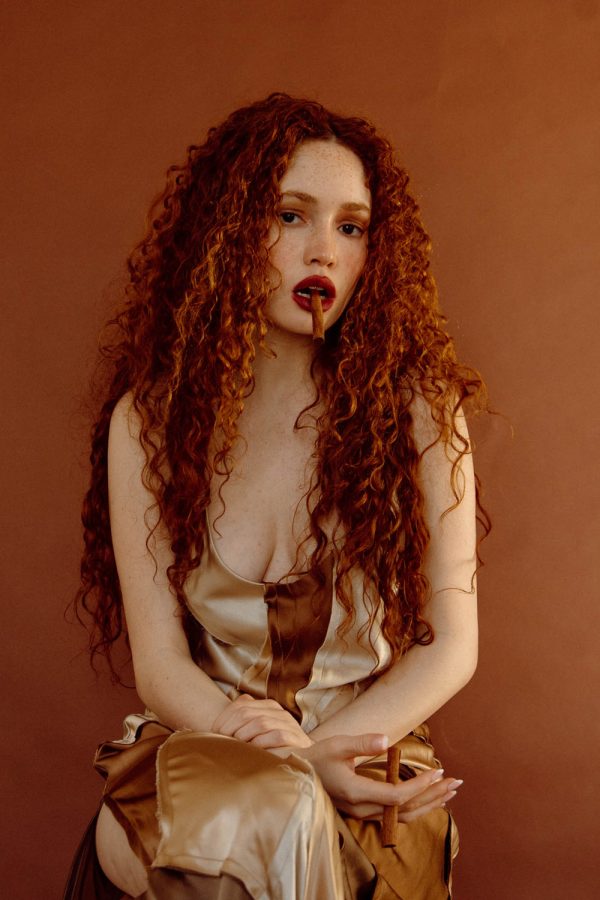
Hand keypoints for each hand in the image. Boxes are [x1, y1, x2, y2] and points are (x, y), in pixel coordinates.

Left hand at [211, 694, 312, 749]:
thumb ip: (242, 725)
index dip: (224, 719)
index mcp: (268, 706)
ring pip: (260, 723)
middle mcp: (278, 711)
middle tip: (222, 743)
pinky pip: (276, 736)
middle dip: (230, 728)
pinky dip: (261, 743)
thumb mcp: (255, 734)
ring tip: (236, 748)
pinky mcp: (295, 737)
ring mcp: (288, 723)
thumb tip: (215, 730)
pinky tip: (254, 752)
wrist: (304, 761)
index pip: (240, 705)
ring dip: (244, 736)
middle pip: (246, 713)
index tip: (214, 734)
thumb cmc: (272, 750)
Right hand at [297, 733, 460, 820]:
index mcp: (356, 792)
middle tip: (456, 782)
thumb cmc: (317, 757)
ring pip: (402, 816)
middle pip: (405, 809)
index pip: (396, 796)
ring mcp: (362, 813)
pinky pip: (394, 815)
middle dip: (433, 796)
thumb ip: (362, 743)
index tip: (437, 772)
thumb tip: (386, 740)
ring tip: (449, 792)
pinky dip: (415, 807)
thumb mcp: (337, 744)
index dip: (419, 786)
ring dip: (428, 804)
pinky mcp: (363, 811)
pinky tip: (428, 799)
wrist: (298, 773)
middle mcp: (362, 808)